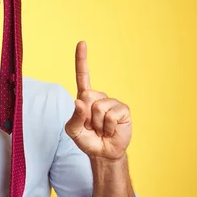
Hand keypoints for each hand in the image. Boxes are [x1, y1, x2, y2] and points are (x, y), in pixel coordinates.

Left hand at [64, 41, 131, 160]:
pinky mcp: (123, 110)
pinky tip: (111, 130)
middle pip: (88, 96)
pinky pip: (111, 115)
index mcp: (85, 98)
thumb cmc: (87, 140)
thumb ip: (74, 117)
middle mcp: (99, 97)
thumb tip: (79, 101)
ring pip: (98, 108)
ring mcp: (112, 102)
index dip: (82, 60)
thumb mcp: (73, 131)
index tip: (82, 43)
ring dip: (97, 124)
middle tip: (92, 126)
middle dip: (86, 116)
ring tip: (101, 129)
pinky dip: (108, 126)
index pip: (83, 76)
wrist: (103, 153)